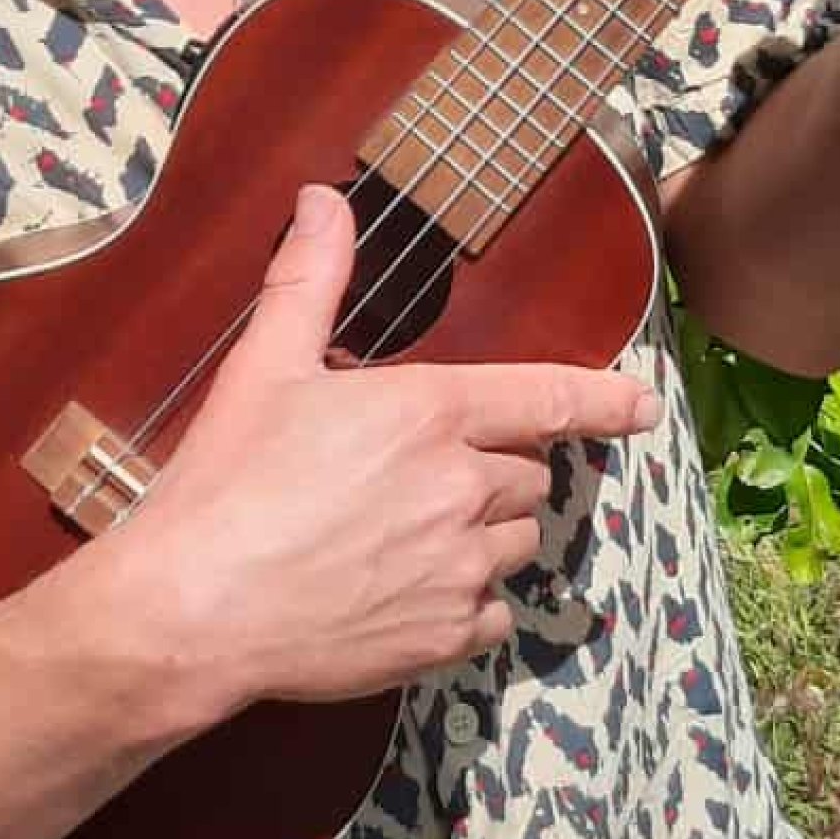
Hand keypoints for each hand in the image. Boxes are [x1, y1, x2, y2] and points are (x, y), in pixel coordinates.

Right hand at [107, 186, 659, 725]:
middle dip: (494, 468)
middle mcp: (463, 488)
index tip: (644, 406)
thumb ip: (310, 279)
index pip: (549, 398)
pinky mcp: (446, 636)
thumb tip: (323, 202)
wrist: (196, 609)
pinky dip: (469, 603)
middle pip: (528, 473)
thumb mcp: (265, 367)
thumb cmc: (227, 483)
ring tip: (413, 534)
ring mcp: (460, 568)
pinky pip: (495, 614)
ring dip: (488, 533)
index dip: (605, 400)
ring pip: (519, 541)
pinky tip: (412, 593)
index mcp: (430, 413)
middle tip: (421, 477)